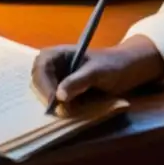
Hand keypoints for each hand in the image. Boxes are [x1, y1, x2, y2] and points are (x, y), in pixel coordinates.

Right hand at [31, 36, 163, 110]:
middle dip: (46, 95)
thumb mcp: (97, 72)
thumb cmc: (113, 65)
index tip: (55, 100)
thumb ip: (78, 81)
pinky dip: (58, 107)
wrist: (127, 70)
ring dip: (52, 103)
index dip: (44, 84)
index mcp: (57, 53)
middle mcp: (52, 66)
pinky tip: (69, 111)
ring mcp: (56, 79)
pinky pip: (52, 100)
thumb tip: (59, 96)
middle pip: (37, 80)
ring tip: (69, 110)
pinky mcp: (62, 91)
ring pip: (42, 92)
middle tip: (62, 109)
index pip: (41, 67)